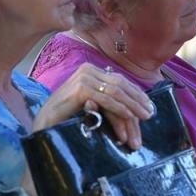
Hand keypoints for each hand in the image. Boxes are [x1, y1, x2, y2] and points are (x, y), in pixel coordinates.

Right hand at [32, 62, 152, 148]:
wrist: (45, 125)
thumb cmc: (68, 117)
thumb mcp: (93, 105)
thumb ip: (109, 101)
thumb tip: (135, 108)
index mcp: (91, 71)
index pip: (120, 81)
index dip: (136, 94)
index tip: (149, 108)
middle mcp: (88, 70)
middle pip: (120, 85)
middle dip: (137, 102)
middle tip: (150, 114)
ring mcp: (83, 78)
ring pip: (116, 92)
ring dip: (132, 108)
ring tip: (143, 119)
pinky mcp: (80, 89)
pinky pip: (107, 99)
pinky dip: (121, 109)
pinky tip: (129, 119)